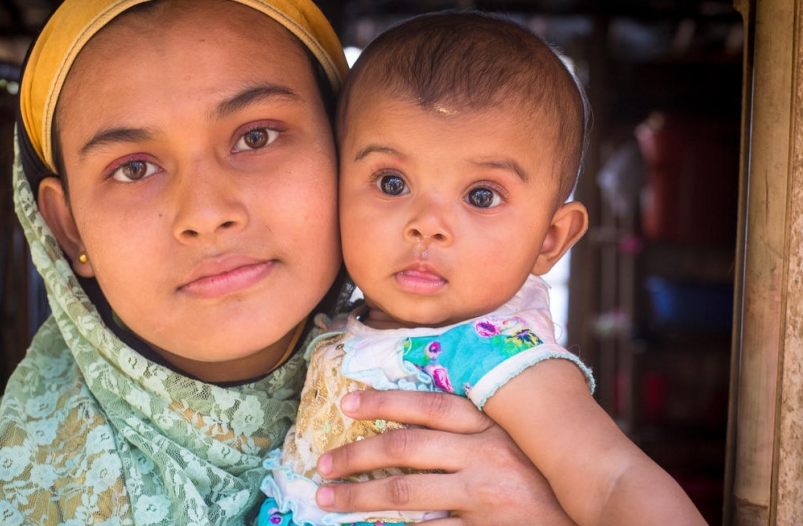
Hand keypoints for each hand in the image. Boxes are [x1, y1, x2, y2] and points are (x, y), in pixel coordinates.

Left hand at [314, 390, 575, 525]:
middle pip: (404, 448)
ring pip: (404, 494)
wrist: (592, 517)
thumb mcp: (519, 441)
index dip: (384, 401)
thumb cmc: (549, 479)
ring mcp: (483, 497)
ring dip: (358, 498)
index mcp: (493, 425)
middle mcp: (485, 454)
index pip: (428, 405)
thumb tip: (424, 417)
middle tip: (322, 465)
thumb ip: (479, 426)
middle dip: (355, 455)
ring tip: (328, 500)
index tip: (347, 403)